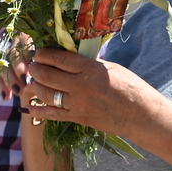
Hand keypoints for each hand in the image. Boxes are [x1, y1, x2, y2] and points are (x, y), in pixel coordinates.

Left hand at [21, 48, 157, 138]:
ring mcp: (77, 104)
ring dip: (36, 86)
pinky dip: (39, 110)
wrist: (141, 115)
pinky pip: (53, 114)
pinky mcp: (78, 118)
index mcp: (90, 69)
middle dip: (35, 69)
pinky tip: (29, 107)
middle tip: (32, 65)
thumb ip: (89, 63)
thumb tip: (70, 57)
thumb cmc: (131, 87)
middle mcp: (80, 86)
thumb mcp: (110, 67)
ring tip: (34, 81)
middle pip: (47, 75)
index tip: (38, 52)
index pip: (59, 58)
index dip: (43, 54)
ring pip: (46, 94)